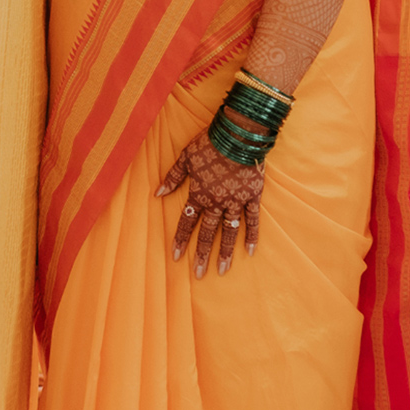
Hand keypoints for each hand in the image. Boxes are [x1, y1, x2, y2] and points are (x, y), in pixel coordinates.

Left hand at [156, 131, 262, 277]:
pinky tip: (250, 251)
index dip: (181, 239)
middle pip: (207, 232)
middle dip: (202, 254)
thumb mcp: (186, 157)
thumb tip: (157, 193)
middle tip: (199, 274)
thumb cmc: (209, 143)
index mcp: (199, 194)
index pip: (187, 222)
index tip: (177, 257)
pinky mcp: (252, 196)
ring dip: (225, 252)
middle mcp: (216, 202)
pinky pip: (252, 220)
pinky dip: (252, 235)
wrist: (238, 135)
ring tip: (222, 270)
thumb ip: (172, 177)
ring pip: (229, 231)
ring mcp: (236, 201)